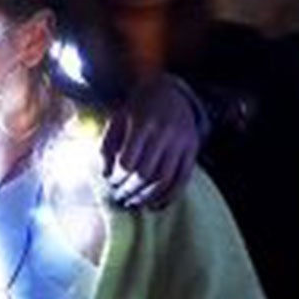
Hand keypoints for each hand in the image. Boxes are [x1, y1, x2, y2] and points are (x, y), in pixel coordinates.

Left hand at [102, 74, 199, 209]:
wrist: (170, 93)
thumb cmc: (138, 110)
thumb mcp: (118, 120)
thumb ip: (107, 146)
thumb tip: (105, 175)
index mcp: (143, 124)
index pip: (128, 162)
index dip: (117, 178)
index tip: (112, 182)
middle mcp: (164, 134)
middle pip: (145, 174)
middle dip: (130, 190)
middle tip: (121, 197)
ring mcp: (181, 143)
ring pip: (164, 180)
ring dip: (147, 197)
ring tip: (135, 202)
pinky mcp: (192, 150)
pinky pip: (183, 180)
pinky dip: (169, 197)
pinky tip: (156, 205)